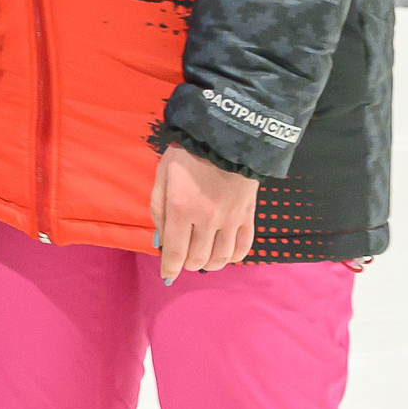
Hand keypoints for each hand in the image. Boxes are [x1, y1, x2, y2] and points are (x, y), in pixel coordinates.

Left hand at [150, 144, 258, 281]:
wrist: (225, 134)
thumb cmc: (187, 153)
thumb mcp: (163, 175)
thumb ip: (159, 209)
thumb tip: (162, 240)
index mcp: (182, 206)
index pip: (176, 251)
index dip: (170, 268)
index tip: (167, 274)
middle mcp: (207, 217)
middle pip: (198, 258)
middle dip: (187, 264)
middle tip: (183, 258)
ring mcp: (231, 218)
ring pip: (221, 257)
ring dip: (209, 263)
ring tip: (203, 258)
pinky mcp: (248, 214)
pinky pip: (244, 246)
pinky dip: (234, 256)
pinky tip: (225, 253)